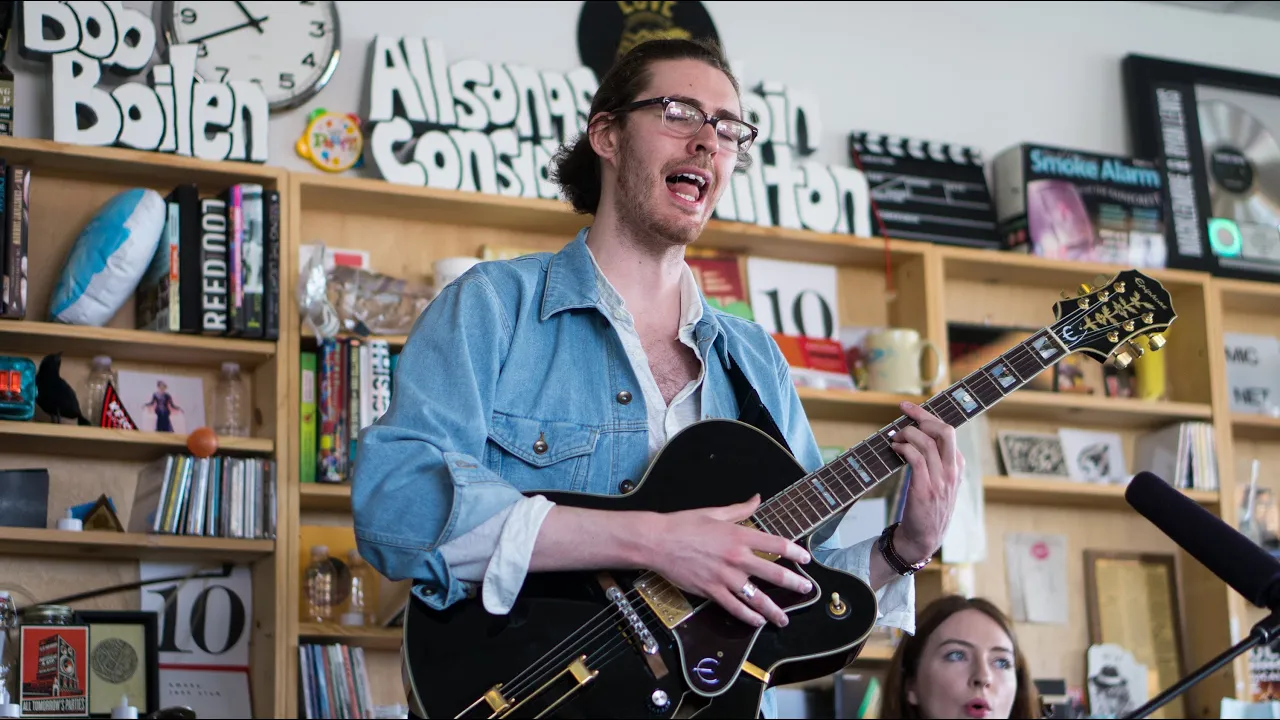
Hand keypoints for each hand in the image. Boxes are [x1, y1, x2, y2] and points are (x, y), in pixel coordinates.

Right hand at [647, 495, 812, 627]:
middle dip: (793, 583)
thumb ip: (740, 509)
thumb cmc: (683, 524)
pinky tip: (757, 622)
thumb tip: (757, 499)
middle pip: (773, 573)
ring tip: (784, 619)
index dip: (794, 552)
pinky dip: (748, 616)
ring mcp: (724, 577)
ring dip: (773, 610)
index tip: (805, 559)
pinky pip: (734, 607)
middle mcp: (736, 557)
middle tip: (806, 589)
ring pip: (756, 597)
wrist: (657, 541)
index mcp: (738, 535)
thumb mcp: (714, 512)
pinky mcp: (711, 591)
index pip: (776, 543)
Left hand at [890, 401, 964, 562]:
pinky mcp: (925, 489)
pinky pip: (916, 458)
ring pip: (928, 442)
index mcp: (957, 467)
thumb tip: (917, 434)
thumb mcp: (941, 482)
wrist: (924, 538)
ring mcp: (940, 481)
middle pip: (945, 431)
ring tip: (895, 438)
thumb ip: (936, 461)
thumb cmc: (928, 507)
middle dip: (923, 416)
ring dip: (907, 434)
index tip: (910, 408)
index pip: (949, 432)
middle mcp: (952, 472)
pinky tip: (895, 449)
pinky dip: (903, 448)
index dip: (928, 417)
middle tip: (904, 413)